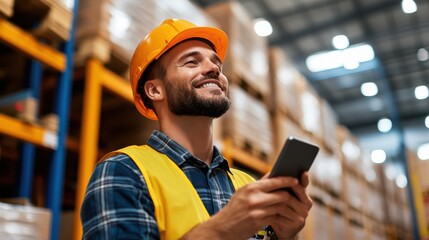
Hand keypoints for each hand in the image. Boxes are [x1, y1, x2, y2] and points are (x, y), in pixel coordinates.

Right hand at [181, 176, 299, 239]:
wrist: (222, 227)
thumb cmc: (234, 209)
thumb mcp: (243, 193)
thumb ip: (258, 186)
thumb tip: (273, 176)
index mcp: (250, 187)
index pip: (274, 181)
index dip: (287, 180)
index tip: (296, 180)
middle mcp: (254, 197)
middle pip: (281, 194)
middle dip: (289, 196)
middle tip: (296, 196)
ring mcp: (257, 209)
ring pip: (281, 206)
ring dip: (286, 208)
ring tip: (291, 208)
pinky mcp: (259, 221)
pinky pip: (276, 217)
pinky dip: (280, 217)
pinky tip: (282, 217)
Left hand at [268, 172, 312, 239]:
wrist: (281, 226)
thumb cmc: (279, 205)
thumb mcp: (280, 193)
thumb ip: (279, 182)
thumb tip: (273, 170)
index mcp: (304, 194)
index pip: (304, 185)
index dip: (304, 179)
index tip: (303, 172)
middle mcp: (307, 203)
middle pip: (296, 191)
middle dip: (285, 186)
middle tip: (275, 180)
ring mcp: (303, 213)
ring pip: (289, 201)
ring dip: (277, 197)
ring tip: (266, 193)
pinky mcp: (297, 222)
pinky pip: (285, 213)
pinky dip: (275, 209)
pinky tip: (267, 207)